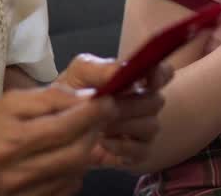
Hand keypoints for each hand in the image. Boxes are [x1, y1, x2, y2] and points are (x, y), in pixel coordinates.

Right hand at [0, 83, 115, 194]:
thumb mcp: (8, 104)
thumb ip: (49, 99)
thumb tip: (86, 98)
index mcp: (11, 142)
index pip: (66, 127)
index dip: (94, 112)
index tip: (108, 100)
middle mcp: (19, 174)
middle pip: (77, 153)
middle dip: (96, 131)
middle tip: (101, 115)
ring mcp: (24, 195)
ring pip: (76, 172)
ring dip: (87, 149)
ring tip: (83, 132)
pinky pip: (66, 188)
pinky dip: (74, 170)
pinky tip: (67, 155)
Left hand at [55, 53, 172, 166]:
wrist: (58, 128)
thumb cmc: (72, 94)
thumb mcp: (80, 74)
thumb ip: (99, 69)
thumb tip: (119, 71)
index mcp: (135, 79)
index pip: (163, 73)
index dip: (160, 75)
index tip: (145, 81)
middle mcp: (144, 102)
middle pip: (156, 101)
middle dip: (130, 105)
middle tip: (106, 108)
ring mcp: (143, 128)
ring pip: (151, 126)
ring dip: (123, 125)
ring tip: (99, 125)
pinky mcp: (138, 152)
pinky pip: (142, 150)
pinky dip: (121, 146)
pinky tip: (103, 142)